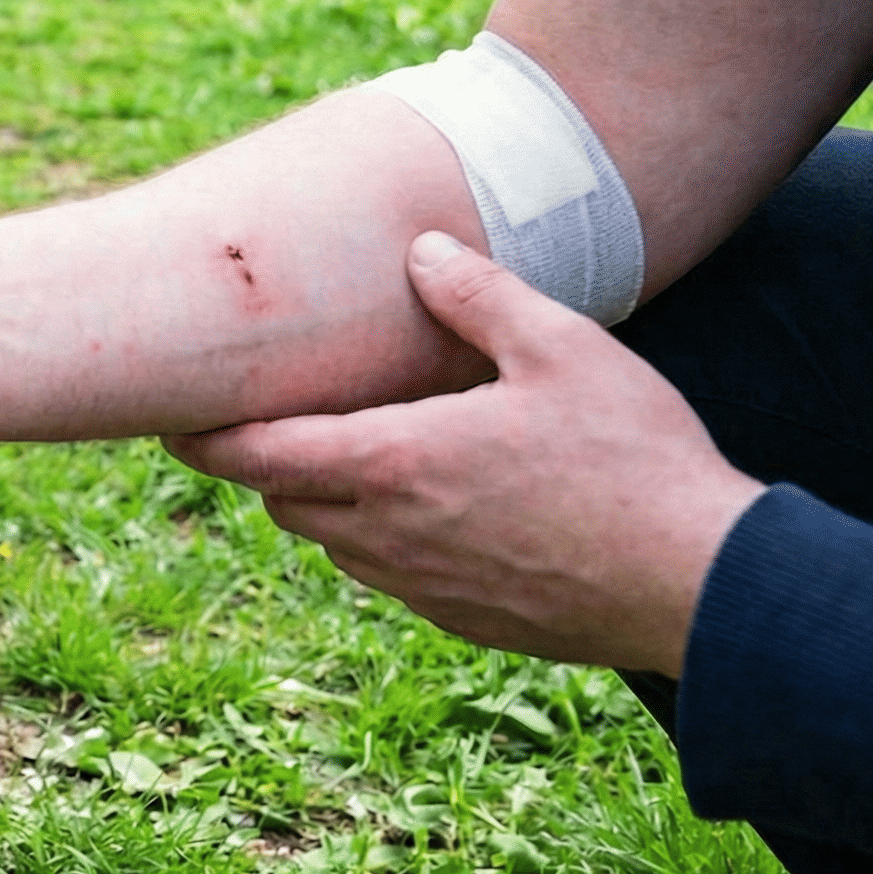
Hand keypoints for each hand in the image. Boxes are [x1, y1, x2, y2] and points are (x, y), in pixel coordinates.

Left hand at [166, 231, 764, 675]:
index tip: (170, 419)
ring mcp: (425, 590)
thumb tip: (419, 250)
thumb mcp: (561, 349)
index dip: (203, 438)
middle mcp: (389, 537)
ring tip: (356, 453)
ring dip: (328, 503)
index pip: (257, 456)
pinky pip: (392, 580)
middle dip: (269, 462)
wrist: (702, 586)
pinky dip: (384, 542)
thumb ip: (478, 297)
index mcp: (393, 465)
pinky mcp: (466, 623)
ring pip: (335, 545)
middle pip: (284, 501)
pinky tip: (434, 507)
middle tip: (273, 418)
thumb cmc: (632, 459)